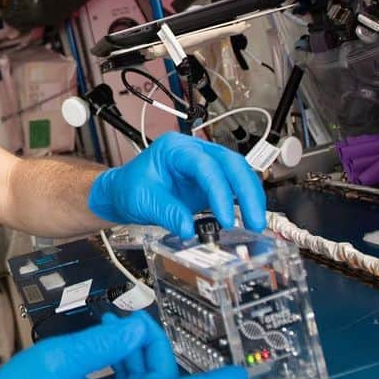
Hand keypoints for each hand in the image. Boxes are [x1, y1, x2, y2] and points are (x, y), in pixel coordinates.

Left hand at [88, 132, 265, 237]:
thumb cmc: (129, 188)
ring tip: (255, 222)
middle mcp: (193, 152)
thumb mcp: (143, 200)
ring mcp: (204, 164)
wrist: (123, 192)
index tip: (226, 218)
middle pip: (231, 163)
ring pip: (238, 171)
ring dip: (250, 196)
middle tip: (254, 220)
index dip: (219, 192)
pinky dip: (243, 200)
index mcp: (174, 149)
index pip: (205, 166)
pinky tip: (248, 217)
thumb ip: (167, 213)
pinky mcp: (209, 181)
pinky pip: (233, 186)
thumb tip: (190, 229)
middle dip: (247, 191)